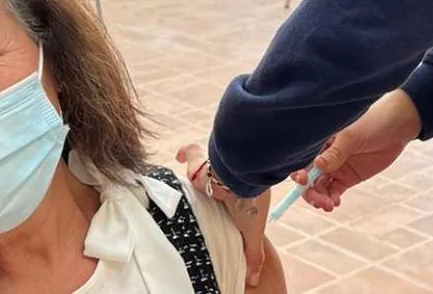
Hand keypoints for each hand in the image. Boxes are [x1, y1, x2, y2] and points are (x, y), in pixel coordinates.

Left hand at [177, 143, 270, 286]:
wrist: (240, 176)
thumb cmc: (249, 201)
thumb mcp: (252, 232)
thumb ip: (253, 253)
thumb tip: (254, 281)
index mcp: (239, 193)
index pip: (227, 198)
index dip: (222, 200)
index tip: (215, 208)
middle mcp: (226, 178)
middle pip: (211, 181)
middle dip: (204, 184)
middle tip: (198, 197)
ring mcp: (214, 168)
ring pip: (201, 166)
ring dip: (195, 168)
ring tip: (190, 181)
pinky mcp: (202, 161)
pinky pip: (191, 152)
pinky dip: (185, 153)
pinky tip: (178, 156)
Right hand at [293, 89, 421, 210]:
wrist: (396, 127)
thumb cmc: (371, 124)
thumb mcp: (352, 137)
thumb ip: (335, 153)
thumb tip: (316, 165)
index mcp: (320, 142)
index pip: (302, 160)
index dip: (298, 172)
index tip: (302, 181)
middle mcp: (325, 156)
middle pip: (309, 178)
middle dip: (310, 192)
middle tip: (319, 202)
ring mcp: (337, 167)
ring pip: (321, 187)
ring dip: (321, 198)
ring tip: (329, 205)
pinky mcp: (349, 177)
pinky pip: (335, 190)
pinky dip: (332, 198)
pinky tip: (335, 202)